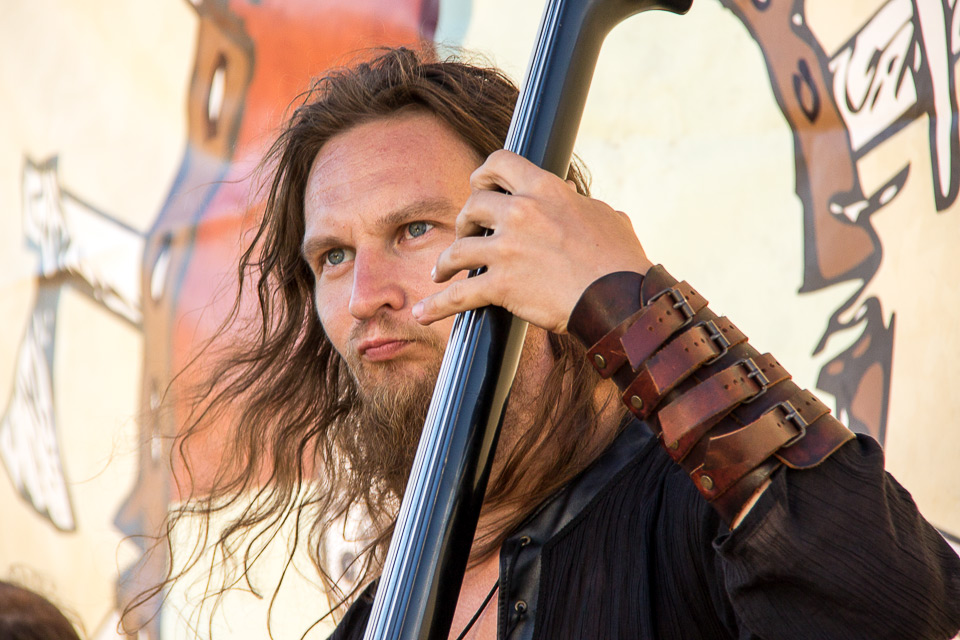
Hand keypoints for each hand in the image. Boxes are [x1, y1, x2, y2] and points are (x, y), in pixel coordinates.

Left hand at [412, 150, 652, 333]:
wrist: (619, 298)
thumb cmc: (619, 259)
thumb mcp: (602, 215)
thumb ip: (578, 204)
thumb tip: (573, 198)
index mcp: (544, 189)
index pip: (499, 163)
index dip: (484, 175)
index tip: (480, 187)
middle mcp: (520, 212)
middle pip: (472, 206)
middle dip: (465, 222)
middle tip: (468, 236)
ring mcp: (507, 249)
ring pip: (457, 249)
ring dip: (445, 262)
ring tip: (441, 272)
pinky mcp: (501, 285)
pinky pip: (459, 294)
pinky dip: (437, 306)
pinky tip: (423, 314)